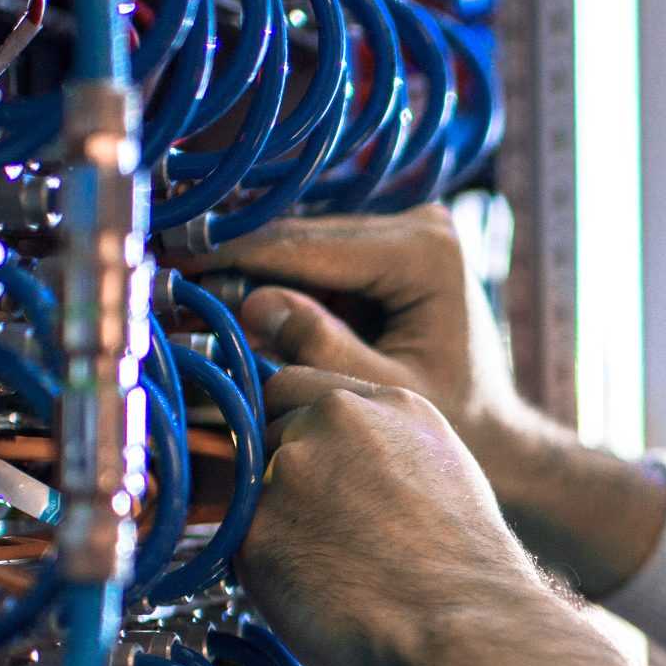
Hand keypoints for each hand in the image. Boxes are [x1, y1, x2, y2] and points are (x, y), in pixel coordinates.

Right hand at [185, 206, 665, 599]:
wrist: (502, 439)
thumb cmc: (459, 426)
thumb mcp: (383, 392)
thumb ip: (320, 349)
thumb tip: (249, 304)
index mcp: (426, 251)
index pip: (310, 247)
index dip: (235, 259)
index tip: (174, 269)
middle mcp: (421, 226)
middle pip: (302, 239)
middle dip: (234, 263)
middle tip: (162, 281)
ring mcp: (407, 233)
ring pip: (304, 247)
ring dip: (250, 271)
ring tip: (181, 294)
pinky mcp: (392, 251)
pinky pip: (319, 263)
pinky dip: (278, 284)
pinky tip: (224, 303)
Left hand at [238, 364, 558, 665]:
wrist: (465, 628)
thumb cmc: (467, 572)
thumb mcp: (441, 474)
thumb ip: (382, 448)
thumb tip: (336, 464)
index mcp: (389, 401)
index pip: (296, 387)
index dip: (293, 429)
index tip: (308, 469)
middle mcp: (334, 419)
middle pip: (267, 432)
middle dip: (280, 474)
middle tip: (323, 532)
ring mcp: (291, 468)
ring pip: (250, 490)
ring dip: (273, 522)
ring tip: (331, 568)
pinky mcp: (257, 526)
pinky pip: (239, 545)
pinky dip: (265, 571)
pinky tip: (317, 594)